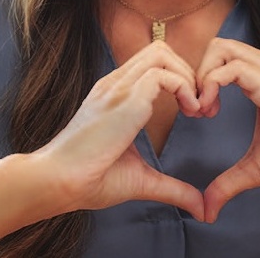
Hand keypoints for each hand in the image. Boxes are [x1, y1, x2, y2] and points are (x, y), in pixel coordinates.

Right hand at [32, 40, 206, 220]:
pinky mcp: (125, 100)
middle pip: (160, 50)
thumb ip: (173, 188)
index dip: (179, 79)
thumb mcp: (141, 179)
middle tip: (200, 107)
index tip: (193, 110)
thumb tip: (201, 209)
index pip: (152, 63)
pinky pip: (162, 74)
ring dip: (188, 77)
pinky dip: (184, 88)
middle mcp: (115, 84)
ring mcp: (118, 88)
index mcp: (115, 94)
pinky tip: (189, 112)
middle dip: (188, 71)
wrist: (58, 182)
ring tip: (196, 109)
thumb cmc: (91, 180)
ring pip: (162, 53)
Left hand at [196, 38, 259, 222]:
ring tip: (203, 110)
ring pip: (219, 48)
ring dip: (200, 77)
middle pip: (216, 46)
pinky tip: (211, 112)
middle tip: (196, 109)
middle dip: (195, 73)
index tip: (199, 114)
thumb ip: (228, 183)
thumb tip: (206, 210)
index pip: (220, 58)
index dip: (201, 81)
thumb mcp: (257, 168)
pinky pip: (229, 68)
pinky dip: (209, 85)